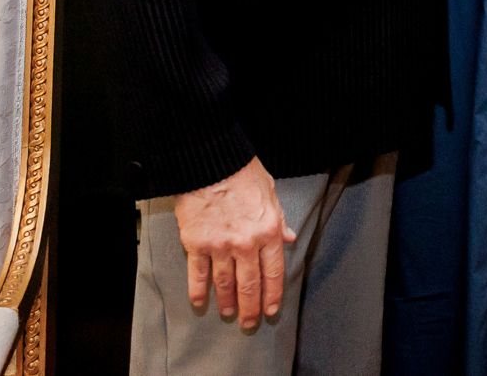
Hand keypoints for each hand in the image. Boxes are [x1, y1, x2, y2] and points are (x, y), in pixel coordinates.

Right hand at [172, 157, 296, 329]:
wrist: (211, 163)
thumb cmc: (242, 173)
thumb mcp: (271, 194)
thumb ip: (279, 220)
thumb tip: (289, 238)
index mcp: (268, 231)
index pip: (274, 272)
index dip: (272, 295)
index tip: (270, 310)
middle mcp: (246, 243)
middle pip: (250, 284)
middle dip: (250, 307)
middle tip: (249, 323)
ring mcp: (220, 246)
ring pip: (225, 283)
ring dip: (227, 302)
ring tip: (228, 313)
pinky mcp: (197, 244)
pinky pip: (198, 274)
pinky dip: (198, 291)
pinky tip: (200, 302)